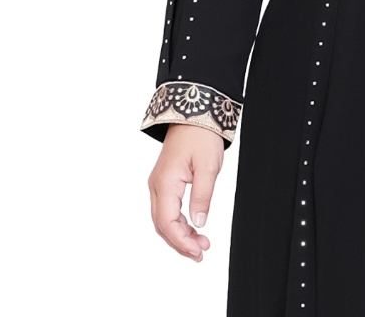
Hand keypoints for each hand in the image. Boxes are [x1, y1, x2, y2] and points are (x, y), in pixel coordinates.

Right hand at [148, 123, 224, 260]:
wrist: (194, 113)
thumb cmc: (201, 135)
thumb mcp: (208, 167)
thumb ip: (202, 197)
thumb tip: (199, 223)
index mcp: (165, 182)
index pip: (167, 222)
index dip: (182, 241)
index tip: (198, 250)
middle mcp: (157, 186)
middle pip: (163, 225)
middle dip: (181, 242)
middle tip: (202, 251)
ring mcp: (159, 184)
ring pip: (164, 219)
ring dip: (180, 234)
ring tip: (200, 243)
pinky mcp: (164, 182)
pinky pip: (166, 210)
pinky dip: (178, 223)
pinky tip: (192, 228)